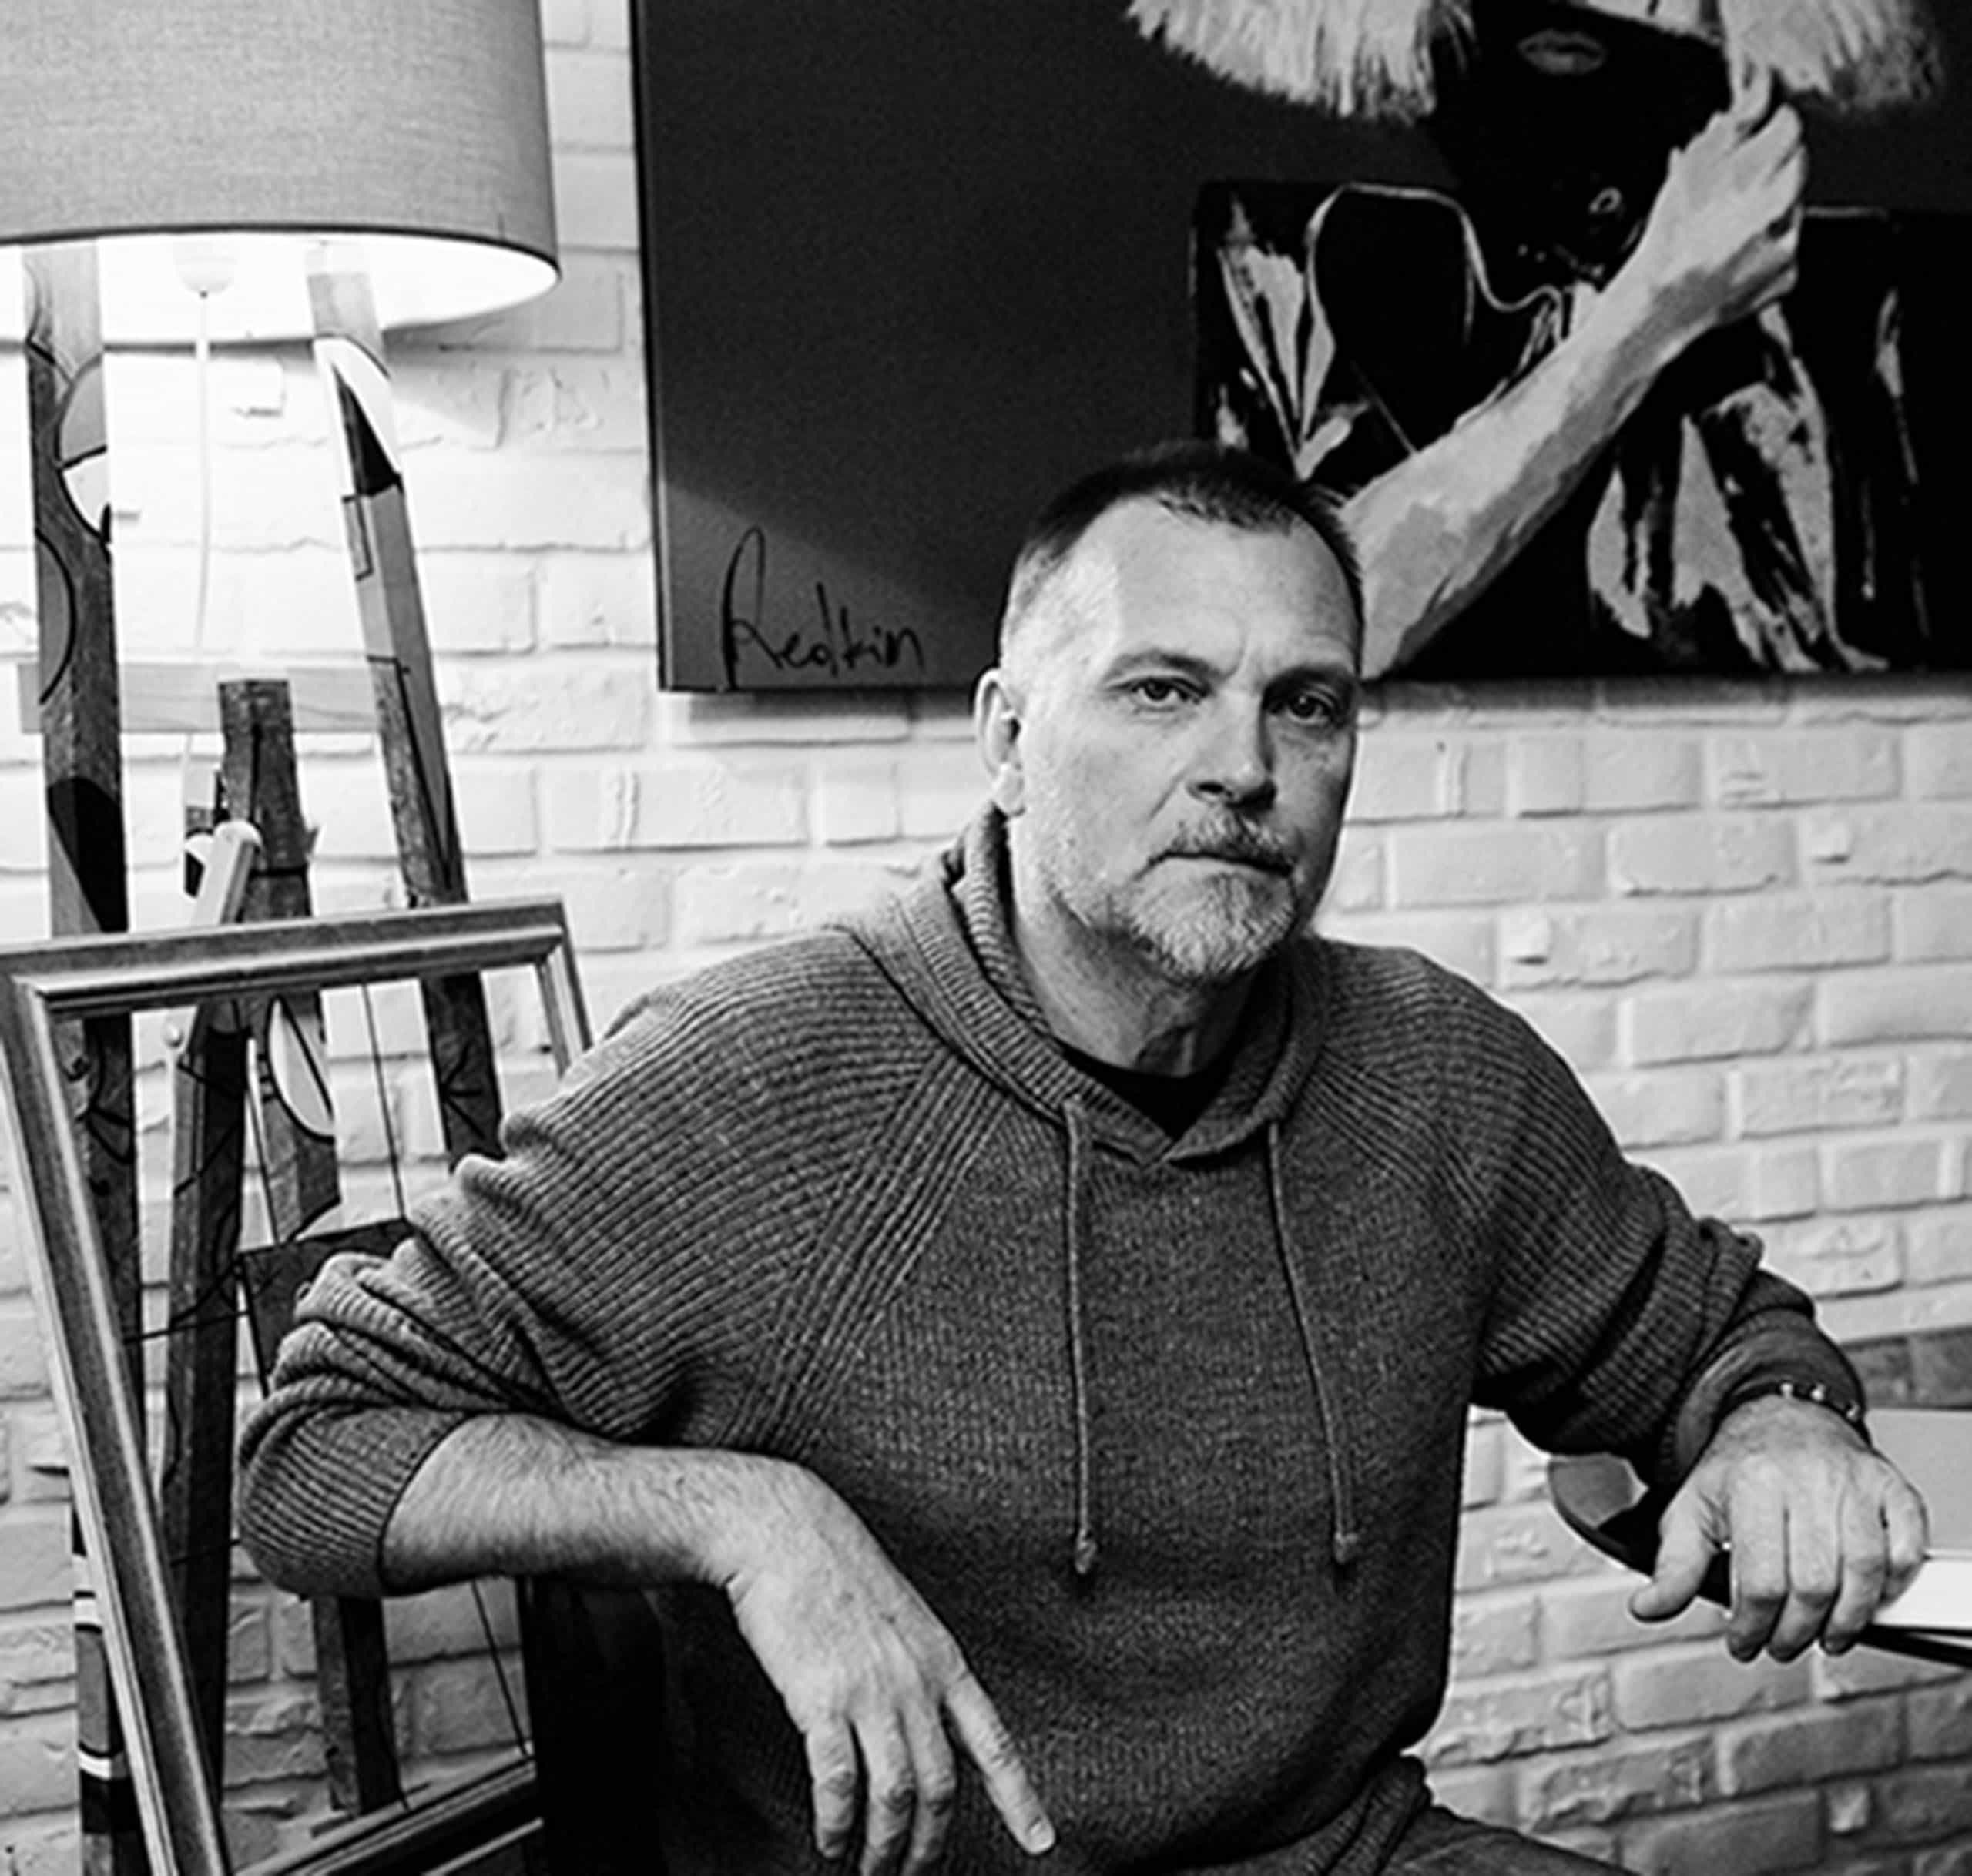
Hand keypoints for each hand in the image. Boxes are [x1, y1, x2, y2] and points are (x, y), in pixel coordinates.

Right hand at [716, 1460, 1055, 1873]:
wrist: (785, 1528)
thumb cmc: (834, 1563)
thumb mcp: (900, 1611)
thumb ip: (915, 1664)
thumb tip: (917, 1713)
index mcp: (942, 1657)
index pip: (994, 1742)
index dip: (1020, 1798)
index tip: (1041, 1842)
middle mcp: (916, 1679)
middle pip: (941, 1786)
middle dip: (929, 1844)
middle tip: (915, 1875)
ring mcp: (871, 1689)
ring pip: (895, 1795)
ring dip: (884, 1848)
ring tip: (870, 1871)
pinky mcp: (822, 1698)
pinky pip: (838, 1781)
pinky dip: (837, 1822)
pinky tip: (830, 1840)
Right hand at [1609, 64, 1806, 357]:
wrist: (1656, 311)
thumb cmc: (1663, 250)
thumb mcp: (1686, 174)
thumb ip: (1728, 128)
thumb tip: (1753, 96)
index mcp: (1750, 175)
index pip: (1787, 126)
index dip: (1772, 121)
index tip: (1761, 125)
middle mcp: (1776, 208)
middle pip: (1795, 165)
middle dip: (1771, 166)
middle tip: (1737, 182)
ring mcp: (1786, 245)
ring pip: (1792, 207)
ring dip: (1769, 208)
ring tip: (1727, 226)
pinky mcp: (1787, 275)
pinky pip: (1786, 247)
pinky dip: (1766, 247)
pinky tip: (1736, 253)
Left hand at [1630, 1395, 1928, 1660]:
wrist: (1780, 1416)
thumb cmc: (1738, 1469)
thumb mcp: (1692, 1509)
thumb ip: (1673, 1566)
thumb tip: (1647, 1608)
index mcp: (1753, 1482)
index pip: (1760, 1580)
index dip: (1752, 1626)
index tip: (1744, 1644)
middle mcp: (1808, 1479)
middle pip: (1813, 1583)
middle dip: (1796, 1631)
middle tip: (1780, 1645)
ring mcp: (1855, 1482)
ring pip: (1863, 1572)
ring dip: (1846, 1621)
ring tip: (1823, 1637)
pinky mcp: (1891, 1488)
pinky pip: (1906, 1547)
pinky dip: (1894, 1584)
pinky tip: (1868, 1600)